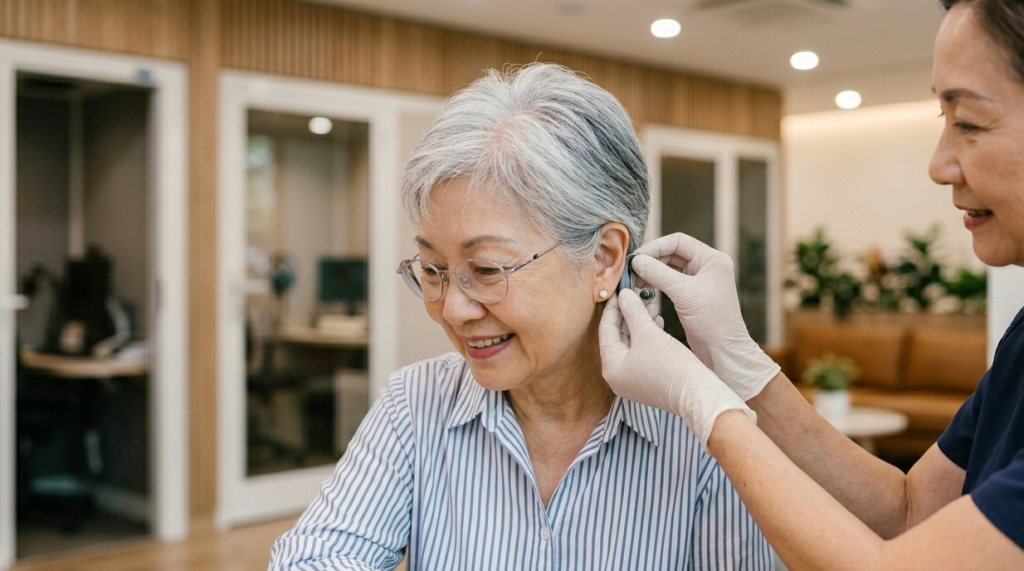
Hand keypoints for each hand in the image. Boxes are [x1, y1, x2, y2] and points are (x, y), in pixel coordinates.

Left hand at [600, 289, 753, 446]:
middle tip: (636, 296)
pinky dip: (647, 338)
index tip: (620, 291)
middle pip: (617, 337)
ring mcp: (631, 381)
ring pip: (631, 345)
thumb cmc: (671, 366)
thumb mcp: (648, 333)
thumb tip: (624, 295)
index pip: (606, 330)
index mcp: (611, 367)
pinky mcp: (647, 382)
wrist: (697, 393)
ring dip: (640, 324)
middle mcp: (617, 377)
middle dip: (628, 315)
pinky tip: (658, 322)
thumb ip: (633, 311)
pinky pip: (641, 354)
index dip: (613, 308)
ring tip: (651, 305)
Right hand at [632, 233, 780, 400]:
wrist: (723, 352)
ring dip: (651, 273)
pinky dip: (655, 284)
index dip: (656, 247)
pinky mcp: (691, 296)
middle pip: (672, 253)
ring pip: (668, 268)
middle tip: (632, 271)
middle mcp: (707, 267)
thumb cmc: (712, 322)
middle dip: (651, 260)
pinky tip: (643, 291)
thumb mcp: (684, 293)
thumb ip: (658, 274)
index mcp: (712, 260)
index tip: (637, 257)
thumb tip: (636, 261)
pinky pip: (669, 282)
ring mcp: (698, 281)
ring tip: (635, 282)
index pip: (678, 241)